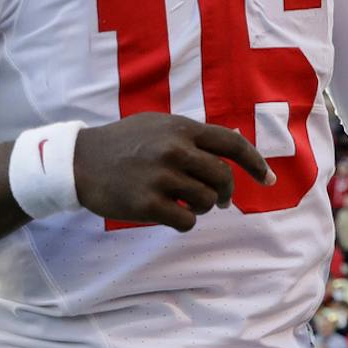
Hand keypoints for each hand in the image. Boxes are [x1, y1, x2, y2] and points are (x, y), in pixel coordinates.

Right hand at [71, 113, 275, 231]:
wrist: (79, 162)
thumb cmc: (122, 144)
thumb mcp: (157, 125)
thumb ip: (192, 134)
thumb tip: (235, 143)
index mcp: (180, 128)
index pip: (232, 144)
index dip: (256, 163)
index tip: (269, 180)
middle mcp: (173, 150)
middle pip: (223, 177)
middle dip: (226, 192)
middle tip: (220, 200)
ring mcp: (160, 177)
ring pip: (207, 201)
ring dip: (202, 207)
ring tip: (185, 203)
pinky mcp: (147, 203)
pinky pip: (186, 221)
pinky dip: (185, 221)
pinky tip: (171, 214)